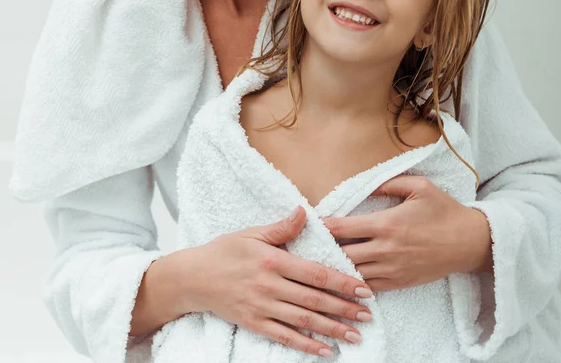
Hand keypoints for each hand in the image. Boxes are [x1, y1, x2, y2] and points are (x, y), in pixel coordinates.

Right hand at [181, 206, 373, 357]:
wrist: (193, 278)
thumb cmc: (224, 251)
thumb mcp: (252, 234)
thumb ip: (281, 228)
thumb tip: (304, 212)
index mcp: (273, 260)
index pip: (315, 273)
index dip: (341, 282)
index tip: (362, 289)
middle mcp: (270, 286)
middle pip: (314, 300)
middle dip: (344, 309)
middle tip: (368, 315)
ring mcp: (262, 307)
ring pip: (304, 321)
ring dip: (332, 329)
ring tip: (356, 335)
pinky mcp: (254, 324)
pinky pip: (285, 337)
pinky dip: (306, 345)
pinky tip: (325, 351)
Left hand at [322, 175, 492, 290]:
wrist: (469, 242)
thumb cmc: (443, 210)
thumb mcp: (419, 186)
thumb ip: (388, 182)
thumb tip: (365, 184)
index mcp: (386, 224)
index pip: (344, 228)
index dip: (323, 226)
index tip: (309, 223)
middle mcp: (385, 249)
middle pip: (343, 253)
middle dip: (324, 249)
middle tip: (308, 244)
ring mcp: (392, 269)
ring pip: (353, 272)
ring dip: (336, 266)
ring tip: (319, 261)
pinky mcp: (399, 282)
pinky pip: (369, 285)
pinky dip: (354, 281)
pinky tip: (342, 275)